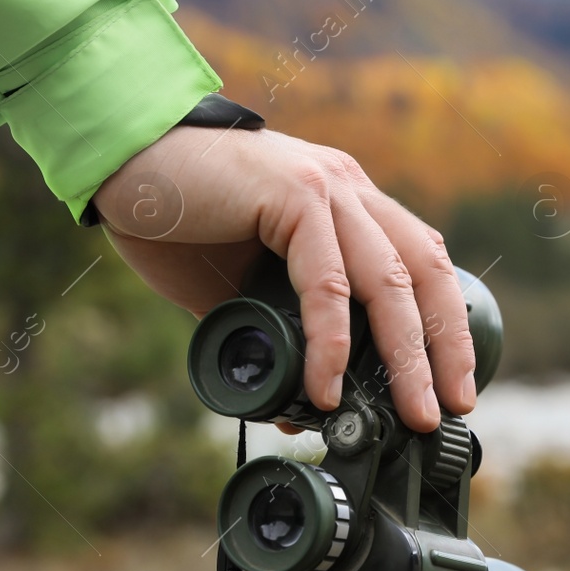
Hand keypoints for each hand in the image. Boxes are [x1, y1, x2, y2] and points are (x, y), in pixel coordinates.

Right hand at [92, 125, 476, 431]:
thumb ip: (279, 336)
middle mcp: (348, 190)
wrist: (120, 158)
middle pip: (426, 274)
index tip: (449, 388)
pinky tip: (327, 384)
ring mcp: (326, 187)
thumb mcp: (241, 291)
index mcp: (347, 206)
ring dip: (406, 355)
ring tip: (410, 412)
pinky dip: (332, 339)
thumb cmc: (175, 220)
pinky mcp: (294, 193)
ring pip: (391, 280)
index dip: (443, 329)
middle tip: (448, 411)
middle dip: (444, 349)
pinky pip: (328, 280)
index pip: (422, 267)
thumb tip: (305, 406)